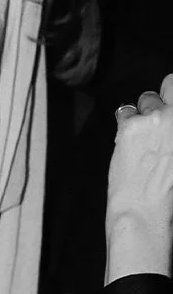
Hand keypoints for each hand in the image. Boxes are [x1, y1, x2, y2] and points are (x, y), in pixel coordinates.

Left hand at [106, 74, 172, 280]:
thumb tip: (168, 125)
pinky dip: (125, 123)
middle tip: (156, 118)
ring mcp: (156, 117)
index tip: (169, 108)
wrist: (146, 210)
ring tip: (141, 137)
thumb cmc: (169, 193)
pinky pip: (125, 112)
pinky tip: (128, 142)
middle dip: (162, 98)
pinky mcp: (130, 125)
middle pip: (170, 84)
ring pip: (145, 98)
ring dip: (142, 112)